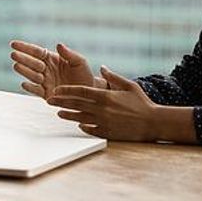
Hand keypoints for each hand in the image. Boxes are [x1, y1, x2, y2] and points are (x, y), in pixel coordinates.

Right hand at [9, 40, 93, 100]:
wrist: (89, 94)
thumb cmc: (84, 75)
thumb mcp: (79, 62)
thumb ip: (69, 54)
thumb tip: (58, 45)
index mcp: (52, 59)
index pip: (36, 52)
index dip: (25, 48)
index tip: (13, 44)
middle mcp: (46, 70)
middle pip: (31, 63)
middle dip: (23, 59)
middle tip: (13, 54)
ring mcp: (45, 82)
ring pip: (32, 76)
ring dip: (24, 71)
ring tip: (16, 66)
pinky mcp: (46, 95)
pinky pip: (36, 91)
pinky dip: (30, 88)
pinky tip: (24, 84)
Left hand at [47, 65, 161, 141]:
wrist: (153, 123)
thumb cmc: (142, 103)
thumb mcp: (129, 85)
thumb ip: (113, 76)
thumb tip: (102, 67)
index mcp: (106, 96)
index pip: (81, 91)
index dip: (67, 90)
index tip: (57, 90)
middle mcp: (102, 109)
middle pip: (76, 104)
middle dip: (61, 102)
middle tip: (49, 101)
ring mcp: (104, 122)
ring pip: (80, 118)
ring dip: (68, 115)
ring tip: (58, 113)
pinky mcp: (108, 133)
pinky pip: (91, 129)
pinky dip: (83, 126)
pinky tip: (78, 124)